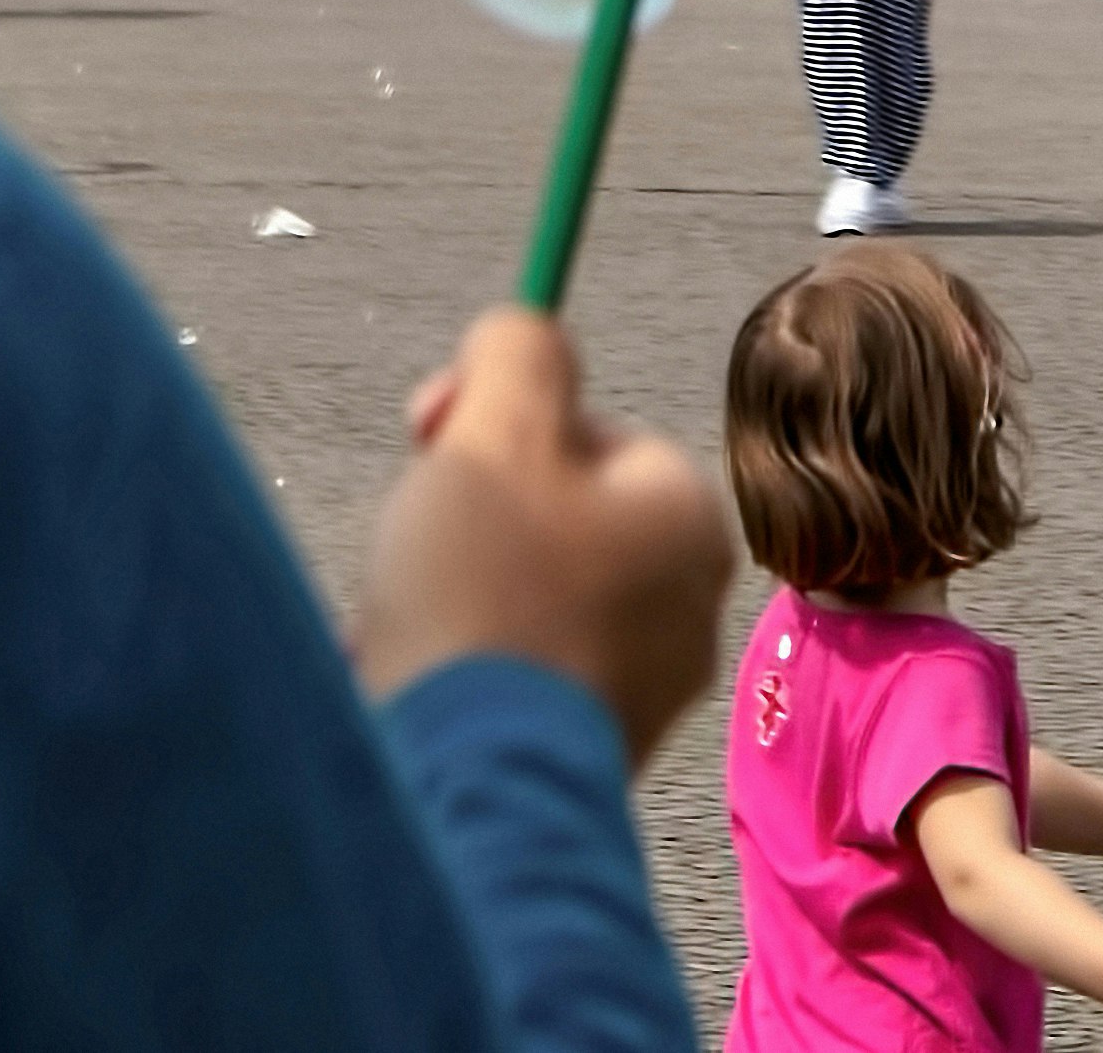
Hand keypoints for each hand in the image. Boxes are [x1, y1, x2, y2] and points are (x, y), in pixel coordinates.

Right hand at [358, 307, 732, 765]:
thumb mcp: (493, 431)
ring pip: (533, 583)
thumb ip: (519, 353)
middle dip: (474, 503)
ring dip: (462, 577)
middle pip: (560, 505)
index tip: (428, 433)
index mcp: (684, 515)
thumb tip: (526, 327)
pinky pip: (523, 662)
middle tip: (420, 526)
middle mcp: (690, 601)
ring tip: (413, 606)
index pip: (589, 427)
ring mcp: (649, 685)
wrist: (473, 774)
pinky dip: (471, 651)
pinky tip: (424, 664)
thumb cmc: (486, 589)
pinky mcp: (594, 745)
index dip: (498, 417)